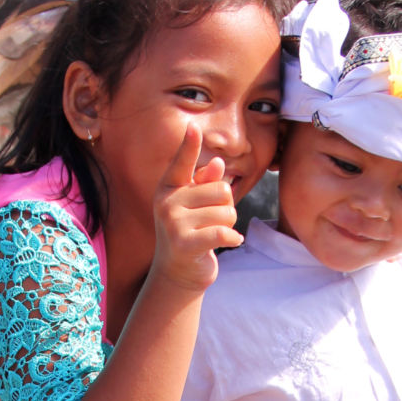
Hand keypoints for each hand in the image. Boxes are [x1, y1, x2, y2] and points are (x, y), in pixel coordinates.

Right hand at [150, 123, 241, 291]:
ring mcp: (173, 223)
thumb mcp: (196, 206)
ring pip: (226, 212)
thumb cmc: (190, 233)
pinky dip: (233, 238)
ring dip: (229, 226)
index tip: (193, 127)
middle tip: (212, 223)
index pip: (183, 162)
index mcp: (169, 188)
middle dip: (227, 208)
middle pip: (221, 190)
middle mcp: (167, 202)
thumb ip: (205, 184)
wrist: (177, 273)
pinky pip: (222, 232)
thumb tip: (219, 164)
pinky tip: (231, 242)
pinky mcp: (184, 243)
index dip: (189, 145)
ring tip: (213, 235)